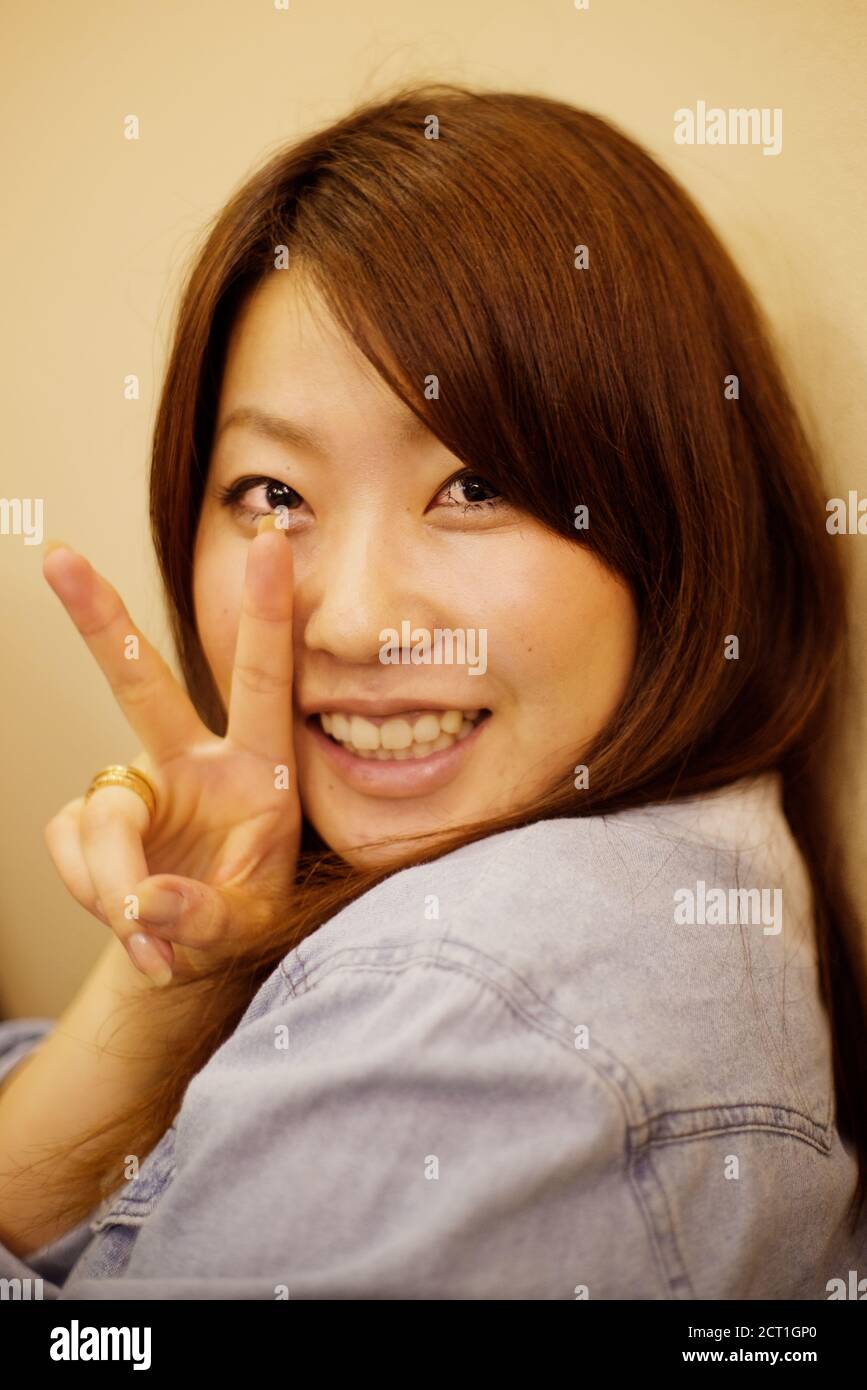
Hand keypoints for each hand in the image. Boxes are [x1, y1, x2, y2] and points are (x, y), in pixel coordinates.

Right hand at [40, 516, 298, 985]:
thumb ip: (205, 917)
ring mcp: (140, 785)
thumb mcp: (249, 929)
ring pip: (104, 812)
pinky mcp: (91, 814)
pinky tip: (129, 922)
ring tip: (152, 936)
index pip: (264, 682)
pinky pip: (70, 843)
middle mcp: (194, 761)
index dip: (266, 614)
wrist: (194, 956)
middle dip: (101, 621)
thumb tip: (144, 901)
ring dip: (115, 880)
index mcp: (259, 769)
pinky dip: (91, 890)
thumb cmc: (245, 919)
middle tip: (60, 559)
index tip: (270, 542)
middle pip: (141, 682)